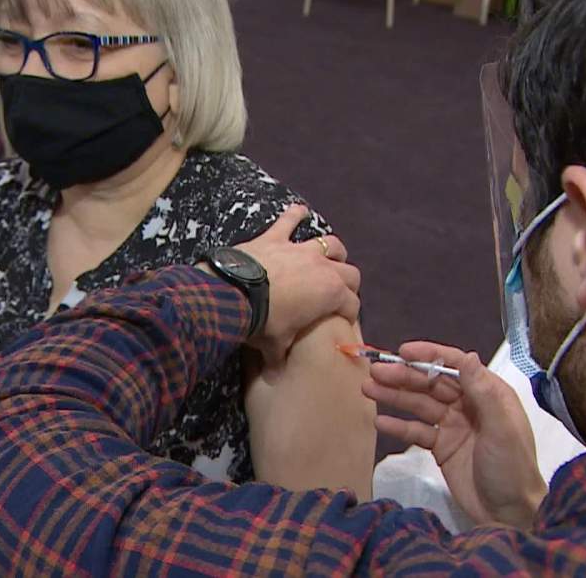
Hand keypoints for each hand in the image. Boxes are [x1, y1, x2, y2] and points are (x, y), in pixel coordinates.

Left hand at [231, 205, 360, 369]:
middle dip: (349, 284)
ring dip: (333, 251)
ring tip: (330, 257)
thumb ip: (279, 358)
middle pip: (350, 273)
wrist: (234, 294)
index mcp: (330, 293)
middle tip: (341, 294)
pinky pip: (289, 220)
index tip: (344, 321)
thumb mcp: (274, 345)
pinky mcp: (276, 237)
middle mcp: (323, 267)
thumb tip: (275, 375)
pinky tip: (299, 211)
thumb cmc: (263, 322)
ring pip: (330, 243)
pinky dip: (294, 215)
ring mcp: (300, 249)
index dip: (350, 314)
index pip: (352, 304)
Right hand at [361, 341, 546, 529]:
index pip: (456, 365)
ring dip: (395, 397)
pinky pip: (416, 431)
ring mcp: (453, 426)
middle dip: (404, 376)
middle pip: (432, 384)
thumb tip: (468, 355)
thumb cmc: (511, 467)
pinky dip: (399, 426)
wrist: (509, 513)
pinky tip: (380, 422)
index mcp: (489, 394)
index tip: (403, 352)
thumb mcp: (501, 428)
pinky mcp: (441, 447)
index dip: (429, 355)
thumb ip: (483, 392)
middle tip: (376, 372)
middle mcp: (469, 405)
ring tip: (368, 389)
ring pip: (420, 405)